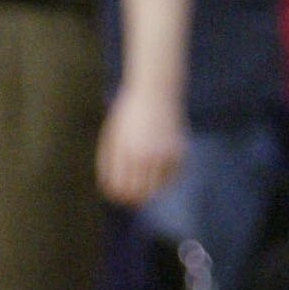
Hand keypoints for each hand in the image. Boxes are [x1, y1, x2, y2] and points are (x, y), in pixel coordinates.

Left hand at [96, 87, 184, 206]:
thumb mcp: (112, 135)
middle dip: (133, 198)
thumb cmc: (129, 114)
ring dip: (149, 191)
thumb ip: (109, 162)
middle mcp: (144, 155)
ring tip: (145, 182)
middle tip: (132, 197)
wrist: (155, 91)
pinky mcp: (178, 154)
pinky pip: (171, 180)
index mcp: (123, 151)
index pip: (119, 187)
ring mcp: (163, 155)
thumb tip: (111, 190)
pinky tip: (160, 171)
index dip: (117, 196)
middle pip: (138, 193)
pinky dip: (165, 180)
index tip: (118, 195)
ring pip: (156, 190)